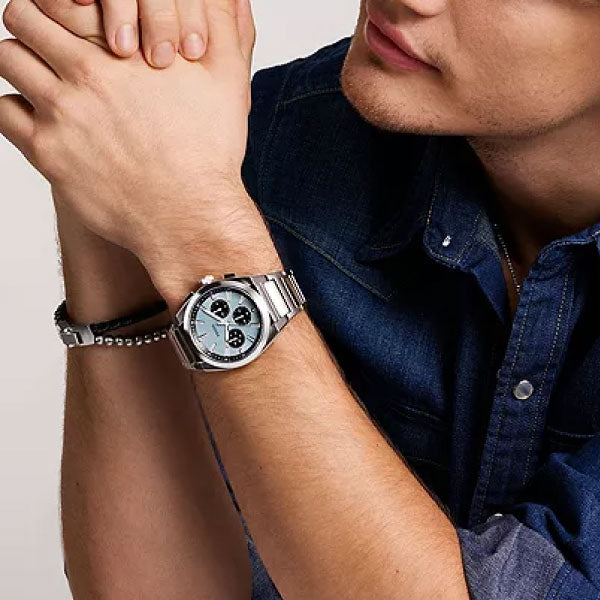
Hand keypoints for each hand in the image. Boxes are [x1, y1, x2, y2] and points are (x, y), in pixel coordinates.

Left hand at [0, 0, 262, 298]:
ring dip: (21, 62)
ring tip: (45, 79)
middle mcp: (85, 76)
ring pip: (7, 60)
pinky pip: (2, 112)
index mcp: (124, 51)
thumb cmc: (210, 154)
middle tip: (46, 40)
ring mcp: (62, 115)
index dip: (60, 1)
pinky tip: (40, 118)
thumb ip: (223, 26)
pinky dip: (14, 108)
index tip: (68, 13)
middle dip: (32, 23)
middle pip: (22, 18)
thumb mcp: (229, 81)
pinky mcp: (48, 154)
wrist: (191, 215)